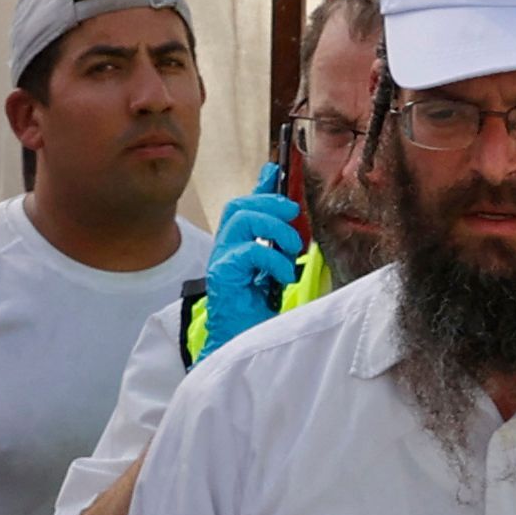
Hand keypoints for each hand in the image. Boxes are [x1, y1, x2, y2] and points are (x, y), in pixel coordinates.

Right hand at [201, 168, 303, 358]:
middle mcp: (226, 249)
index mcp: (238, 246)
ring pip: (241, 219)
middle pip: (239, 206)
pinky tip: (283, 276)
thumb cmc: (257, 314)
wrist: (241, 345)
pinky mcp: (223, 275)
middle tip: (293, 215)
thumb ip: (280, 246)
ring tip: (291, 250)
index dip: (261, 186)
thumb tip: (293, 223)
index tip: (276, 169)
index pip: (246, 205)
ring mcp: (222, 260)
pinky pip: (249, 251)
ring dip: (274, 228)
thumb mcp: (277, 272)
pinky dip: (273, 259)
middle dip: (269, 203)